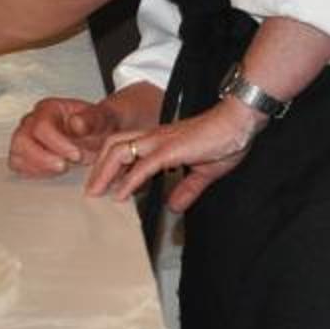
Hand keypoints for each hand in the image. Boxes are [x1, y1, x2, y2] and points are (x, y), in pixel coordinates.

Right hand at [10, 96, 122, 176]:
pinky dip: (32, 171)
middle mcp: (33, 121)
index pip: (41, 126)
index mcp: (49, 108)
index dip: (57, 143)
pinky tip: (52, 172)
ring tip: (60, 169)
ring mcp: (26, 137)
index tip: (75, 155)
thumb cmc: (96, 126)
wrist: (97, 135)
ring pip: (17, 152)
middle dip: (42, 158)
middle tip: (64, 166)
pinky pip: (17, 164)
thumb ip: (91, 119)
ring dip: (37, 166)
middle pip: (21, 140)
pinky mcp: (25, 153)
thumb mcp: (102, 119)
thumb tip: (76, 123)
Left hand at [84, 98, 263, 212]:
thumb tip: (174, 206)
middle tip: (91, 192)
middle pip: (113, 145)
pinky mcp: (170, 149)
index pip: (125, 147)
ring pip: (119, 152)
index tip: (104, 187)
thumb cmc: (225, 140)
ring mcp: (160, 141)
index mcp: (160, 140)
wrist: (239, 122)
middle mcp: (154, 137)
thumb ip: (188, 188)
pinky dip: (128, 182)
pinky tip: (120, 196)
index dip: (110, 166)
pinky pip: (143, 166)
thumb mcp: (204, 172)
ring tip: (96, 194)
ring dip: (104, 174)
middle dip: (98, 168)